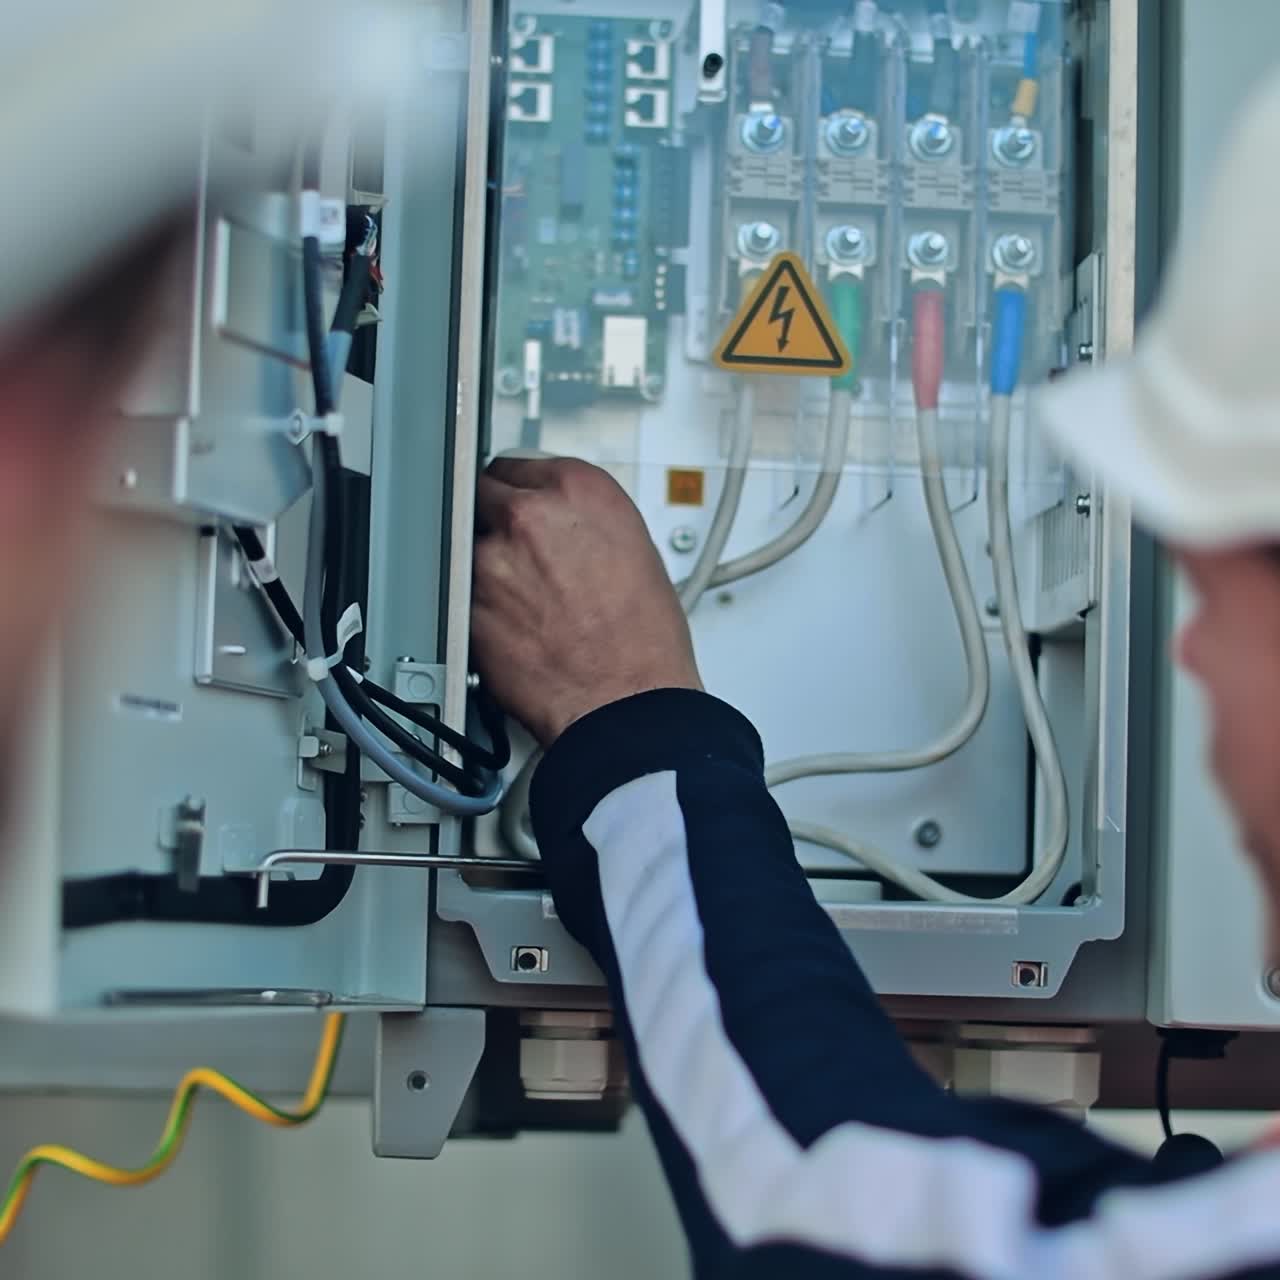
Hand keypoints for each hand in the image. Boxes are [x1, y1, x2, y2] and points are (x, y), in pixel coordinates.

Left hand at [471, 456, 701, 745]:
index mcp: (580, 490)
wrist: (626, 700)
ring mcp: (492, 559)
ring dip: (484, 565)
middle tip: (513, 549)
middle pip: (483, 492)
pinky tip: (511, 626)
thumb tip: (562, 521)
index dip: (519, 491)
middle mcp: (531, 515)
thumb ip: (585, 521)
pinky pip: (460, 592)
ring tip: (521, 600)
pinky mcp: (467, 603)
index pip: (519, 463)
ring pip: (466, 545)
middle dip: (494, 518)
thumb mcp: (634, 551)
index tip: (517, 504)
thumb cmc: (644, 641)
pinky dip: (475, 605)